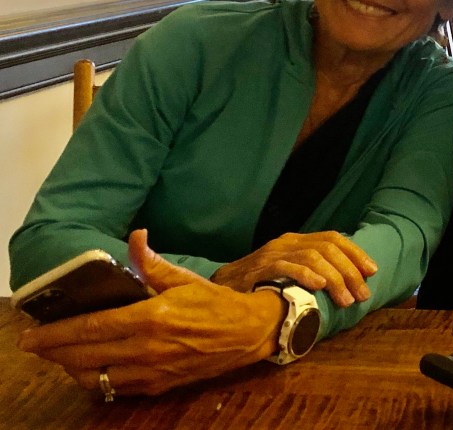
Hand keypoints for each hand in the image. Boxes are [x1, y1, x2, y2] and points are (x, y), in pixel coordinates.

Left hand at [17, 229, 284, 395]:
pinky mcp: (157, 386)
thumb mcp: (185, 278)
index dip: (57, 333)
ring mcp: (151, 371)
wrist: (247, 333)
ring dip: (72, 367)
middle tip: (34, 345)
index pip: (92, 328)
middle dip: (53, 351)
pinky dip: (97, 379)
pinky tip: (92, 367)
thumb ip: (152, 262)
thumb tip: (136, 236)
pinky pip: (115, 389)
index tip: (32, 334)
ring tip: (62, 354)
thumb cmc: (215, 304)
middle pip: (84, 355)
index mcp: (152, 317)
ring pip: (95, 377)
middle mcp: (147, 348)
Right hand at [211, 230, 376, 306]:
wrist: (219, 291)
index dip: (355, 253)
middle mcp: (286, 242)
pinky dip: (305, 274)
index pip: (333, 238)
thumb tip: (347, 284)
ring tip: (346, 300)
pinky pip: (286, 267)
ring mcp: (272, 254)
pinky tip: (319, 286)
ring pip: (312, 257)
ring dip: (334, 279)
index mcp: (296, 241)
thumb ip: (312, 272)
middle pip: (327, 248)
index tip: (372, 272)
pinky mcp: (259, 269)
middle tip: (362, 294)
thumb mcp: (289, 274)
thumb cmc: (259, 286)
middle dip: (350, 271)